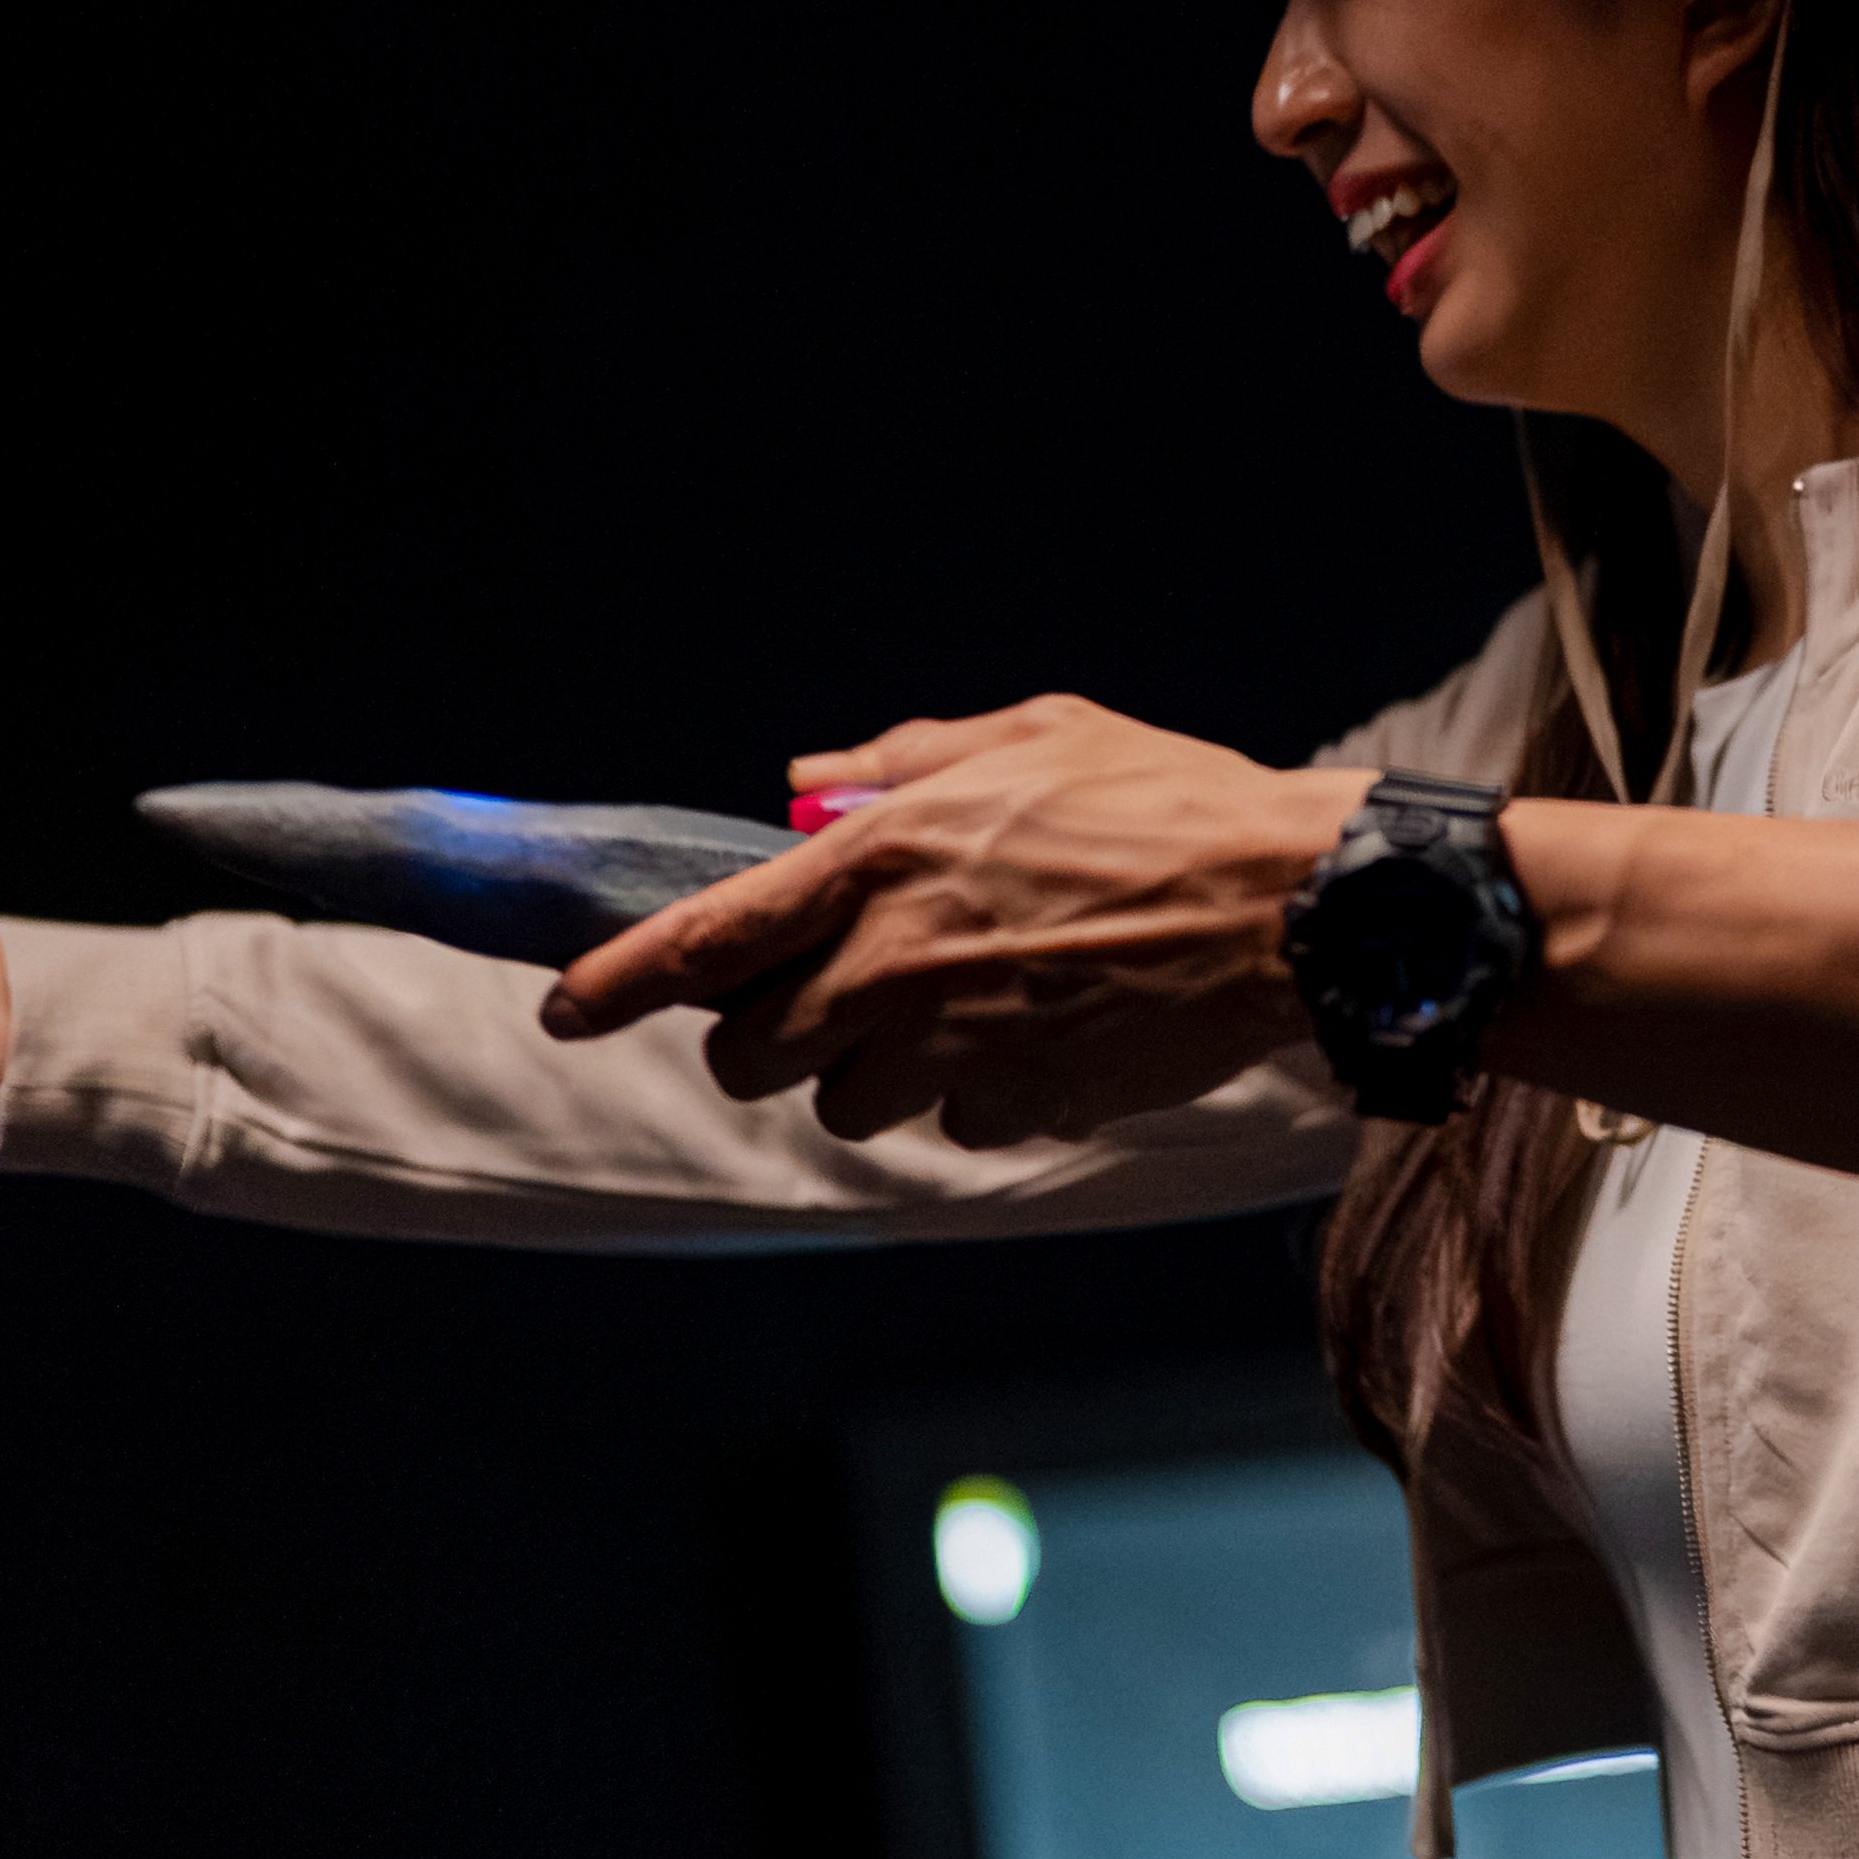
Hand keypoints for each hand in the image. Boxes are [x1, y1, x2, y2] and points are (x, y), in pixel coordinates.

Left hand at [537, 697, 1355, 1144]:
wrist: (1295, 906)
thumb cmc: (1169, 802)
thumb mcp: (1035, 734)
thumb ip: (902, 760)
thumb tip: (804, 787)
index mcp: (881, 861)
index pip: (702, 942)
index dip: (614, 984)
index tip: (563, 1011)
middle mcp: (895, 963)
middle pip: (754, 1050)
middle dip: (772, 1033)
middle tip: (832, 997)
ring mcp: (954, 1047)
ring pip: (845, 1104)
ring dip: (875, 1071)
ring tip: (960, 1009)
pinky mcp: (1017, 1105)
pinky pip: (952, 1124)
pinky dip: (977, 1093)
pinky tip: (1042, 1034)